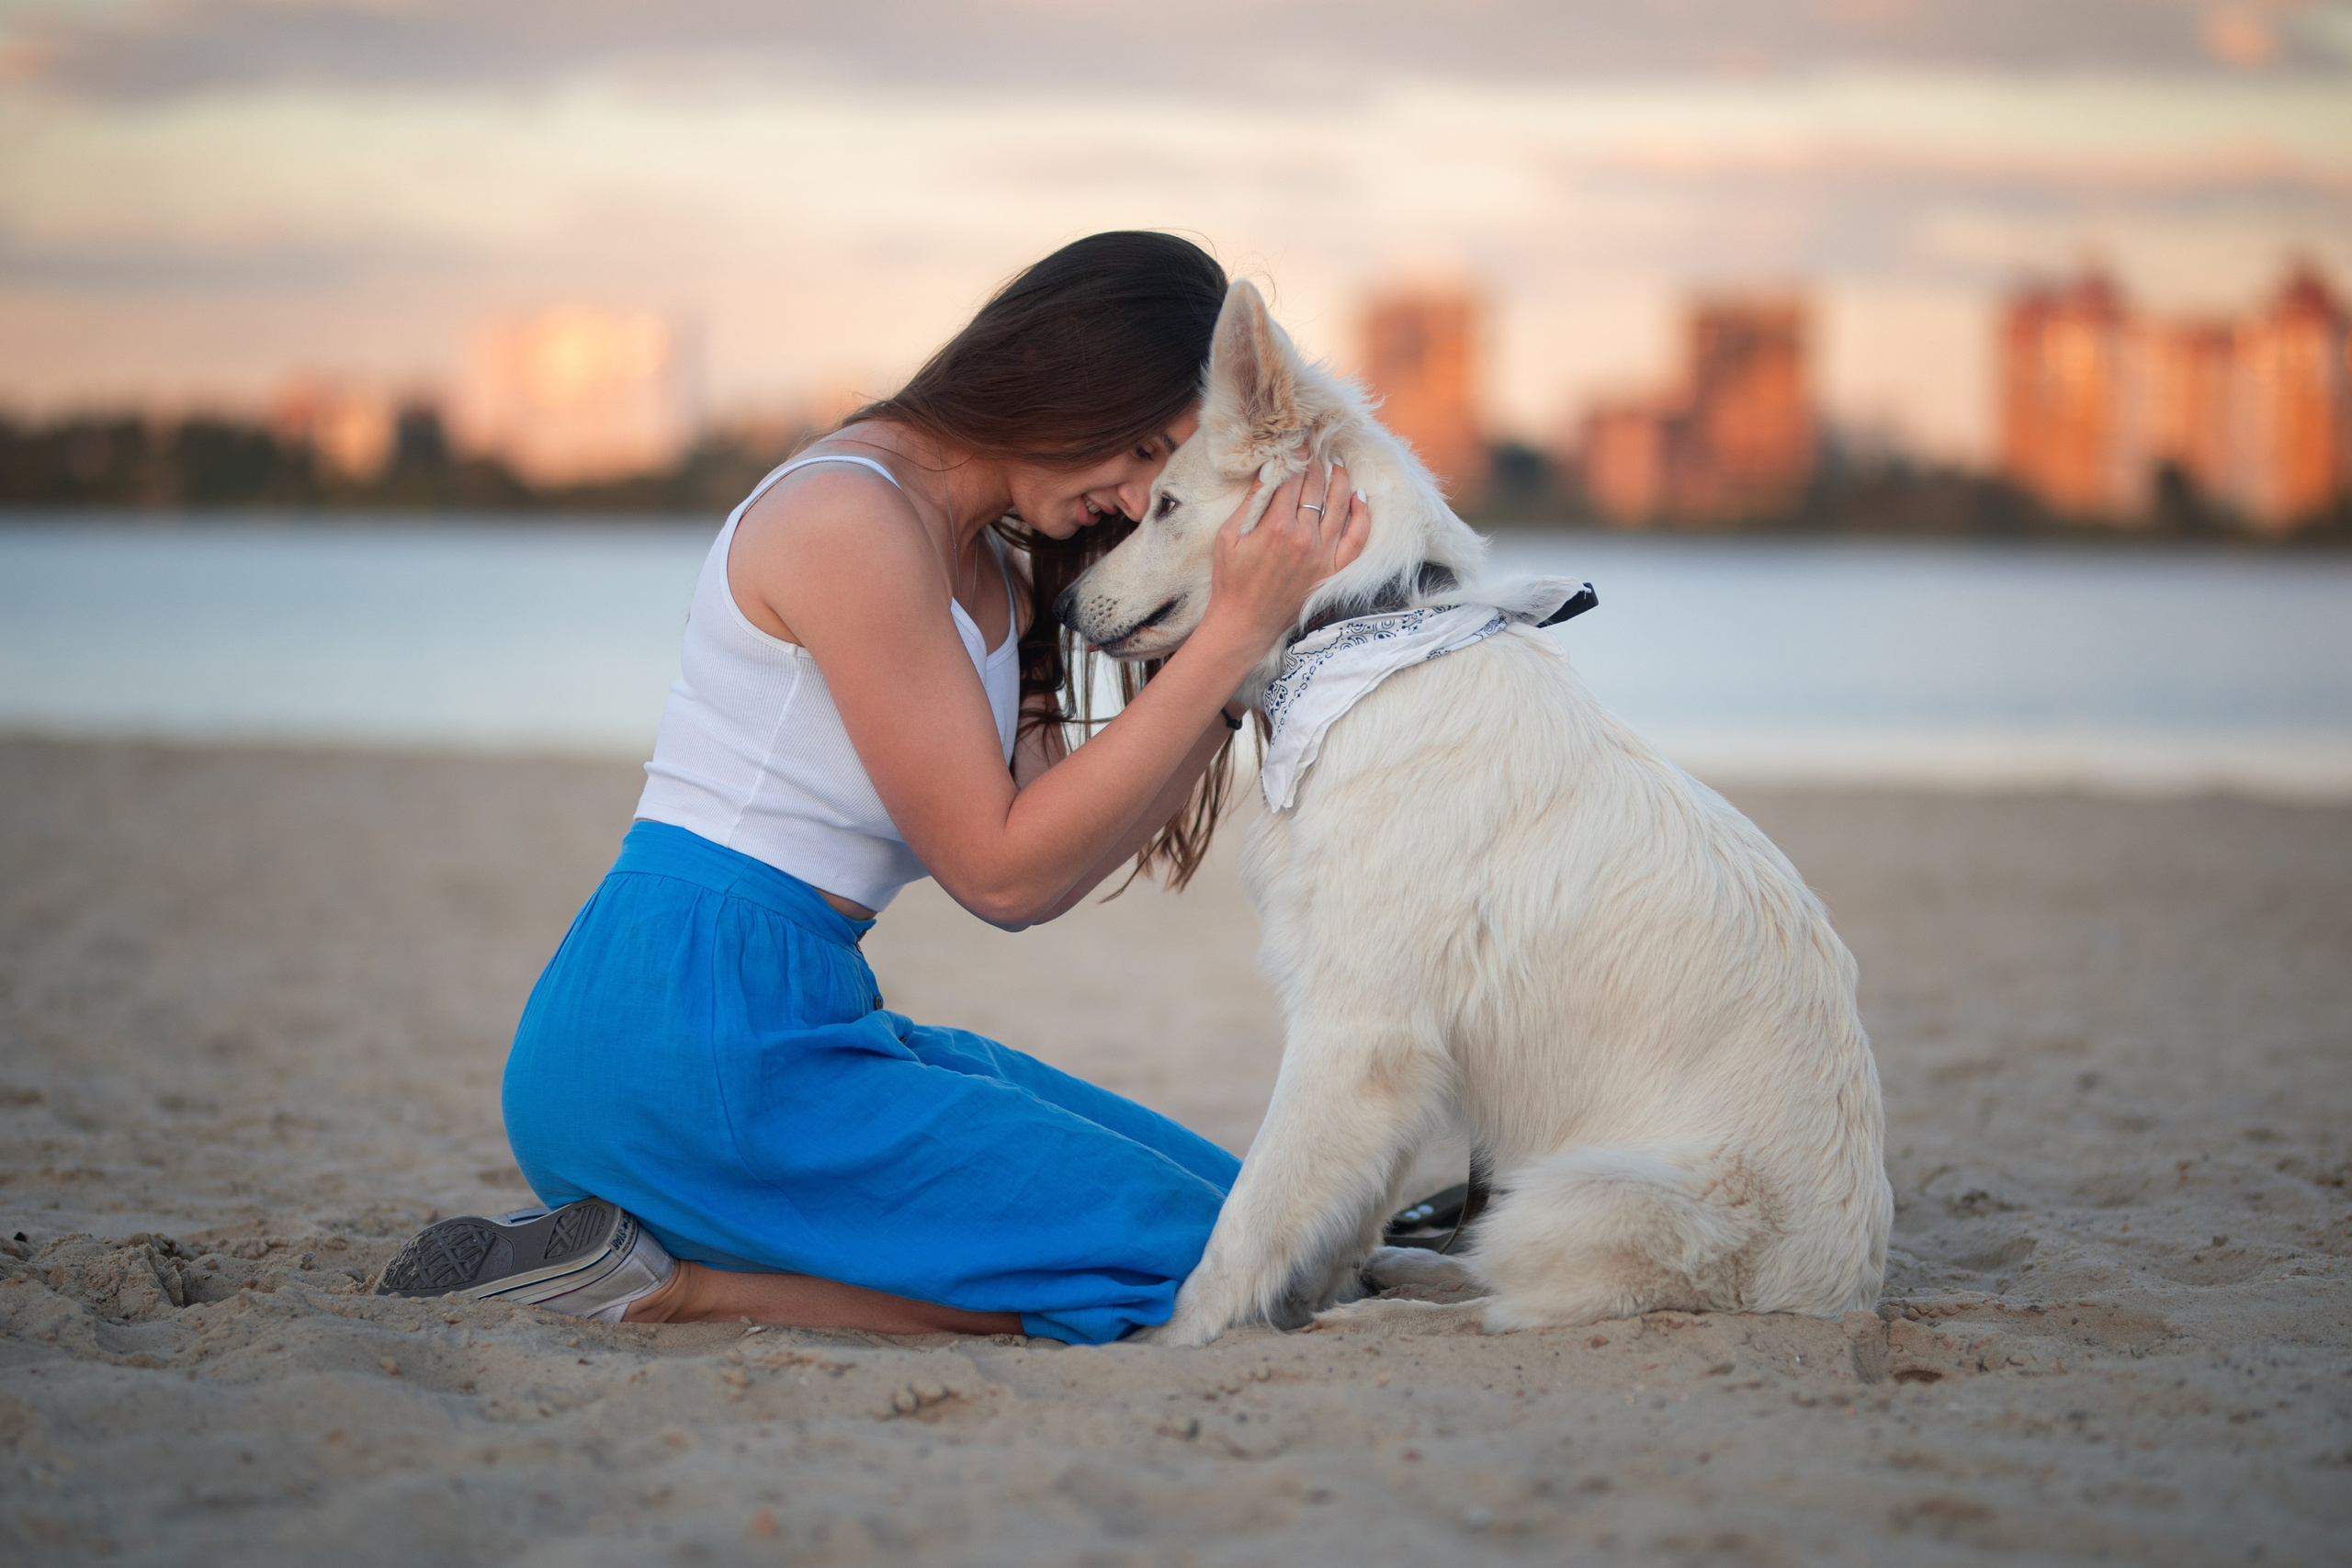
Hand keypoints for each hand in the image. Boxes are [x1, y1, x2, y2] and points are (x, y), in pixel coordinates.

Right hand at [1203, 459, 1370, 650]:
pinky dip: (1362, 515)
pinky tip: (1359, 497)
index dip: (1295, 456)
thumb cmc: (1231, 579)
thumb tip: (1268, 469)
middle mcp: (1304, 537)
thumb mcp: (1229, 536)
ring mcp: (1322, 555)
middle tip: (1316, 449)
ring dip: (1340, 480)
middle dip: (1315, 463)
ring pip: (1339, 505)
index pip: (1292, 478)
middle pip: (1316, 487)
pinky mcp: (1332, 571)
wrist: (1245, 622)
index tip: (1297, 442)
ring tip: (1337, 465)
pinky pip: (1357, 538)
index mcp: (1276, 525)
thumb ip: (1251, 502)